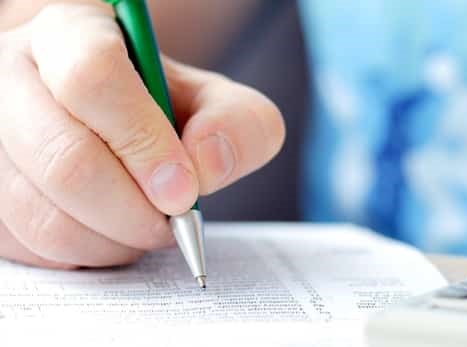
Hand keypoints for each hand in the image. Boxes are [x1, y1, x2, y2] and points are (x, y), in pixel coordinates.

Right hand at [0, 4, 283, 268]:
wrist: (104, 117)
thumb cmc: (156, 106)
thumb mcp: (211, 99)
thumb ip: (238, 122)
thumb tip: (208, 166)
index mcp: (70, 33)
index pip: (92, 78)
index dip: (144, 143)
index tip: (184, 188)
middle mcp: (12, 77)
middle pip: (64, 160)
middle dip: (135, 210)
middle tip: (172, 220)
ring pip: (42, 215)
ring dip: (114, 239)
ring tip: (146, 223)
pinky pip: (32, 248)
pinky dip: (87, 253)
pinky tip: (111, 229)